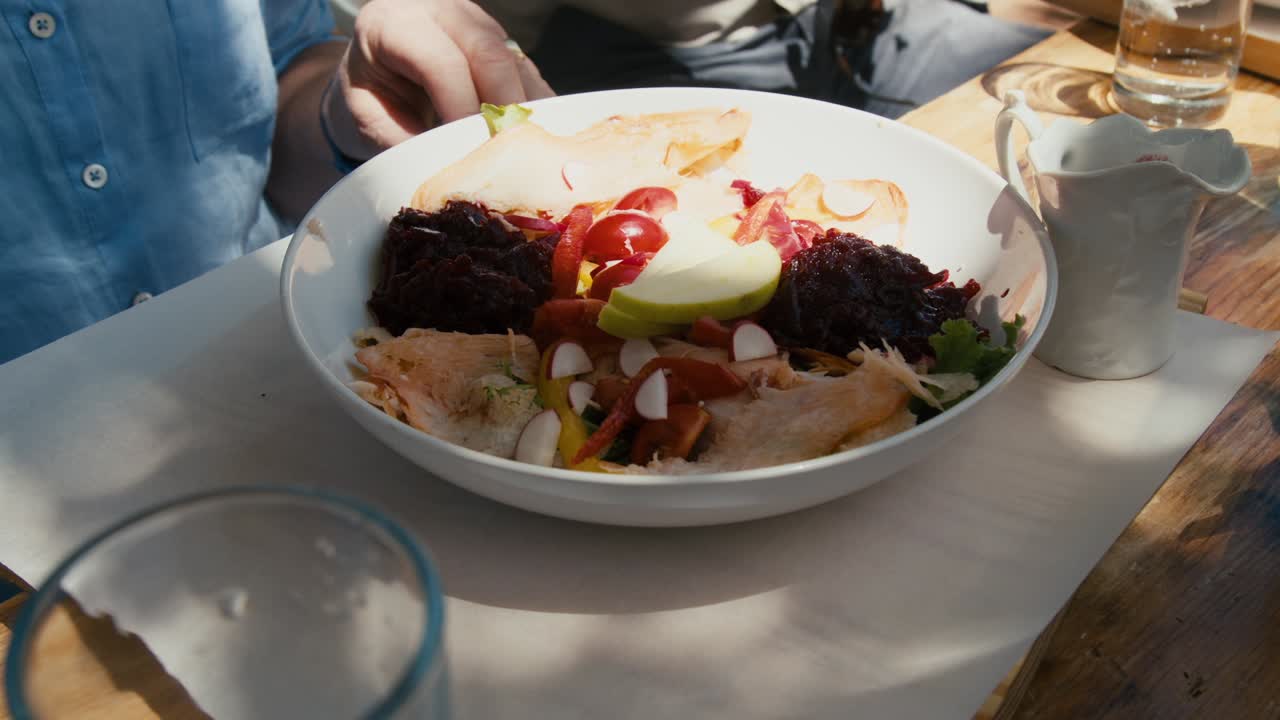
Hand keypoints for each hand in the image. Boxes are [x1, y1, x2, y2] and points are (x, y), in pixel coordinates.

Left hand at [323, 0, 554, 158]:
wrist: (375, 66)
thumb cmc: (370, 94)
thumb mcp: (367, 118)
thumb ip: (401, 140)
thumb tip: (447, 171)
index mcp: (395, 24)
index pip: (442, 63)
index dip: (461, 110)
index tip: (471, 155)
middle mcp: (441, 11)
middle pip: (489, 54)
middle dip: (503, 111)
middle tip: (505, 158)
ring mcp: (477, 21)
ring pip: (515, 63)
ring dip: (523, 112)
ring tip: (520, 155)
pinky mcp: (501, 39)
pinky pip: (528, 73)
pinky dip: (533, 109)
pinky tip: (527, 141)